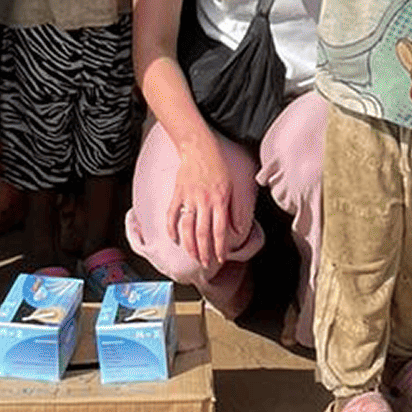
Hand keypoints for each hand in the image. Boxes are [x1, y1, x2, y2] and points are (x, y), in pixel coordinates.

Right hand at [168, 130, 243, 273]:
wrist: (198, 147)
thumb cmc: (218, 164)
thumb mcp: (234, 184)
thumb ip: (236, 206)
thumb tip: (240, 227)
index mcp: (220, 199)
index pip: (220, 230)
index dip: (220, 247)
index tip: (221, 258)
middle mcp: (204, 201)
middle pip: (203, 233)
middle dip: (205, 251)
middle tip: (206, 264)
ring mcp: (189, 198)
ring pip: (187, 227)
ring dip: (190, 245)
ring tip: (193, 257)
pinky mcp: (177, 193)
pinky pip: (172, 214)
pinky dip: (171, 228)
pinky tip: (174, 239)